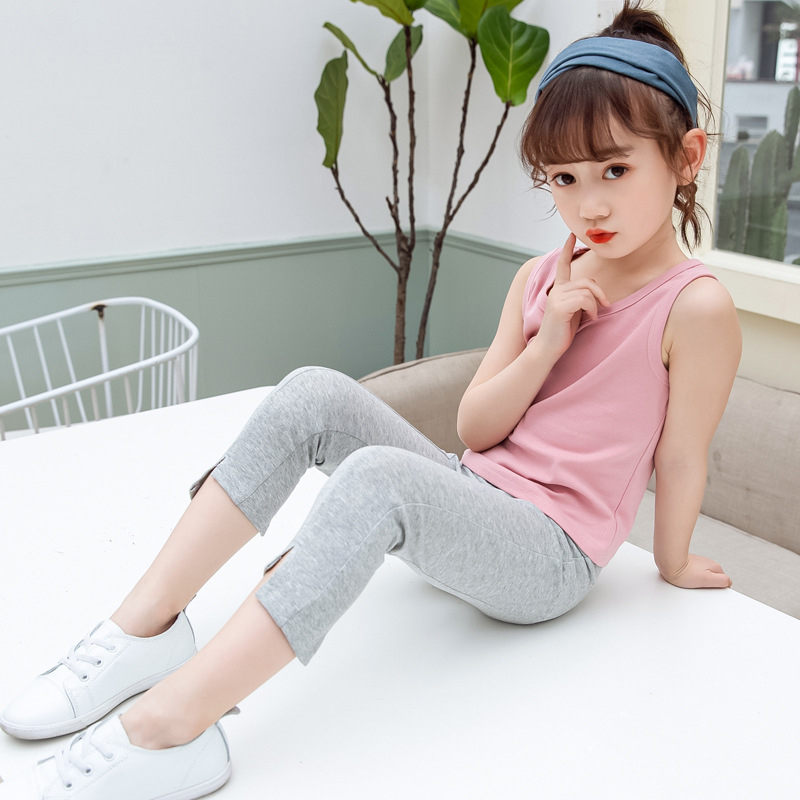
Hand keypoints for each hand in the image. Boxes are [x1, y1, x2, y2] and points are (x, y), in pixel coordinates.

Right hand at [536, 234, 609, 357]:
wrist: (547, 349)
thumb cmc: (562, 332)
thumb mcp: (574, 310)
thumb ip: (581, 297)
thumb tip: (595, 291)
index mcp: (558, 290)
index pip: (562, 265)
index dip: (567, 250)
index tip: (571, 235)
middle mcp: (556, 290)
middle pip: (586, 281)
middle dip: (599, 293)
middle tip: (605, 305)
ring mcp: (556, 298)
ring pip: (587, 291)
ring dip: (596, 305)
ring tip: (594, 316)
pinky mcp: (559, 307)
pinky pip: (585, 300)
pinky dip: (593, 309)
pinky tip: (591, 319)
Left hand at [662, 553, 731, 588]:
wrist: (668, 563)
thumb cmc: (684, 572)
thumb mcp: (707, 579)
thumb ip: (722, 581)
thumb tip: (728, 583)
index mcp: (715, 566)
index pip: (724, 580)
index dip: (719, 588)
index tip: (711, 590)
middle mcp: (707, 563)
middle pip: (713, 578)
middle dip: (708, 584)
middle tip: (700, 587)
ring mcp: (698, 563)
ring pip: (703, 576)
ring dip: (699, 581)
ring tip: (691, 582)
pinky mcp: (689, 564)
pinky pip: (694, 574)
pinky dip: (691, 578)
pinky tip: (686, 580)